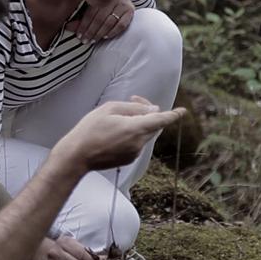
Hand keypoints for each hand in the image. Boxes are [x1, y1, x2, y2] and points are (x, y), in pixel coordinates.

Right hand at [53, 96, 185, 173]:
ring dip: (140, 123)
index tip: (183, 111)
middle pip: (154, 125)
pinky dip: (133, 134)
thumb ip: (134, 108)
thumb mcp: (110, 109)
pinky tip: (115, 131)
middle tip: (134, 100)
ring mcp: (134, 153)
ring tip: (119, 116)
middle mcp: (139, 143)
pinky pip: (137, 143)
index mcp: (135, 128)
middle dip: (149, 112)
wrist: (77, 156)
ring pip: (145, 134)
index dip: (173, 114)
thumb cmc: (90, 129)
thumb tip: (152, 110)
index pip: (161, 120)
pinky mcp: (128, 159)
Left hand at [66, 0, 133, 42]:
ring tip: (93, 40)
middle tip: (85, 41)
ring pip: (109, 22)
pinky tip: (106, 36)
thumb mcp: (91, 12)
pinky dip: (113, 31)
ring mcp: (122, 3)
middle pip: (99, 18)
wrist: (123, 2)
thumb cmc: (104, 9)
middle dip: (90, 31)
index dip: (83, 25)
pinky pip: (121, 24)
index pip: (90, 13)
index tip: (79, 35)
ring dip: (100, 33)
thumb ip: (80, 20)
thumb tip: (67, 26)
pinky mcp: (130, 11)